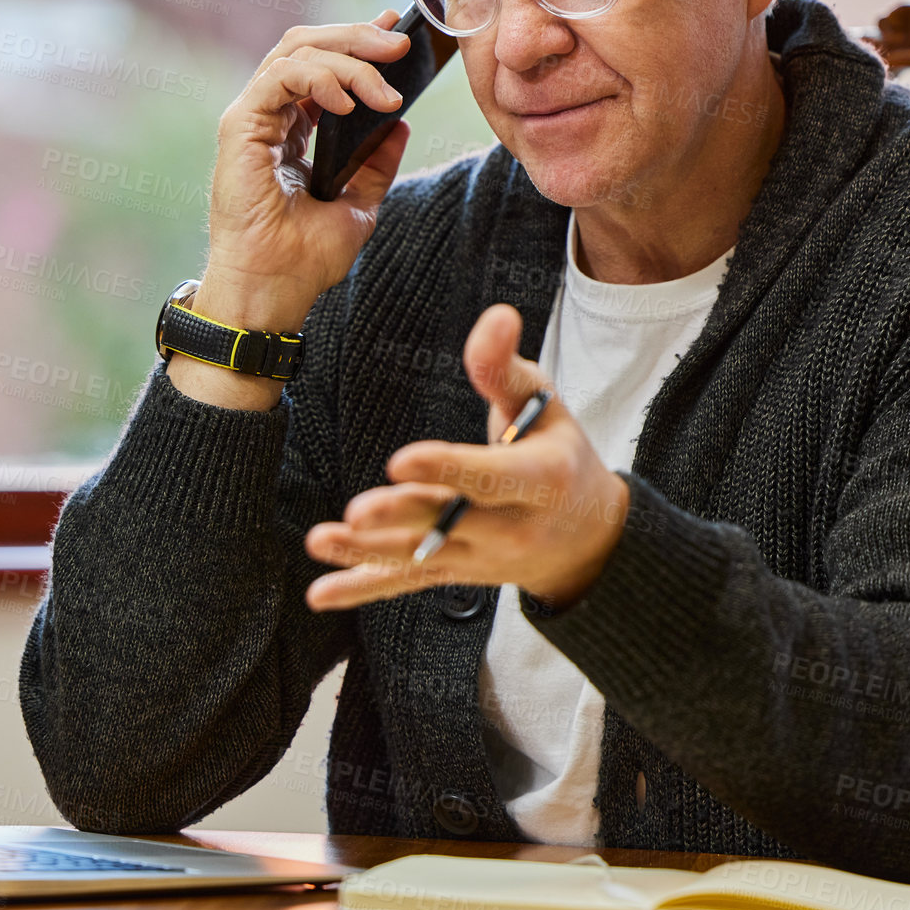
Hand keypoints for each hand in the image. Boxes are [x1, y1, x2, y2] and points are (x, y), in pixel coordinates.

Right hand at [205, 10, 413, 320]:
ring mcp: (252, 118)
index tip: (397, 35)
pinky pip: (281, 77)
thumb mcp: (359, 205)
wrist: (274, 289)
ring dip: (349, 57)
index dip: (357, 41)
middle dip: (358, 37)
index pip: (320, 65)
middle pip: (308, 45)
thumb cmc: (304, 259)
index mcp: (290, 130)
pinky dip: (320, 77)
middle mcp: (269, 117)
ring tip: (386, 82)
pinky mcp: (241, 126)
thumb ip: (375, 164)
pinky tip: (349, 102)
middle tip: (400, 46)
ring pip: (297, 51)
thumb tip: (399, 125)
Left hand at [303, 304, 630, 611]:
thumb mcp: (545, 404)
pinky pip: (407, 582)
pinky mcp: (457, 573)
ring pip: (420, 555)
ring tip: (322, 540)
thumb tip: (498, 314)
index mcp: (542, 480)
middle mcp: (513, 527)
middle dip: (402, 516)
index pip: (490, 476)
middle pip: (450, 521)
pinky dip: (363, 588)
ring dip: (367, 551)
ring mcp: (482, 558)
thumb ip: (507, 366)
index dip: (446, 468)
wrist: (589, 538)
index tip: (400, 460)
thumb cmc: (559, 452)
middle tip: (358, 510)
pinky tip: (320, 595)